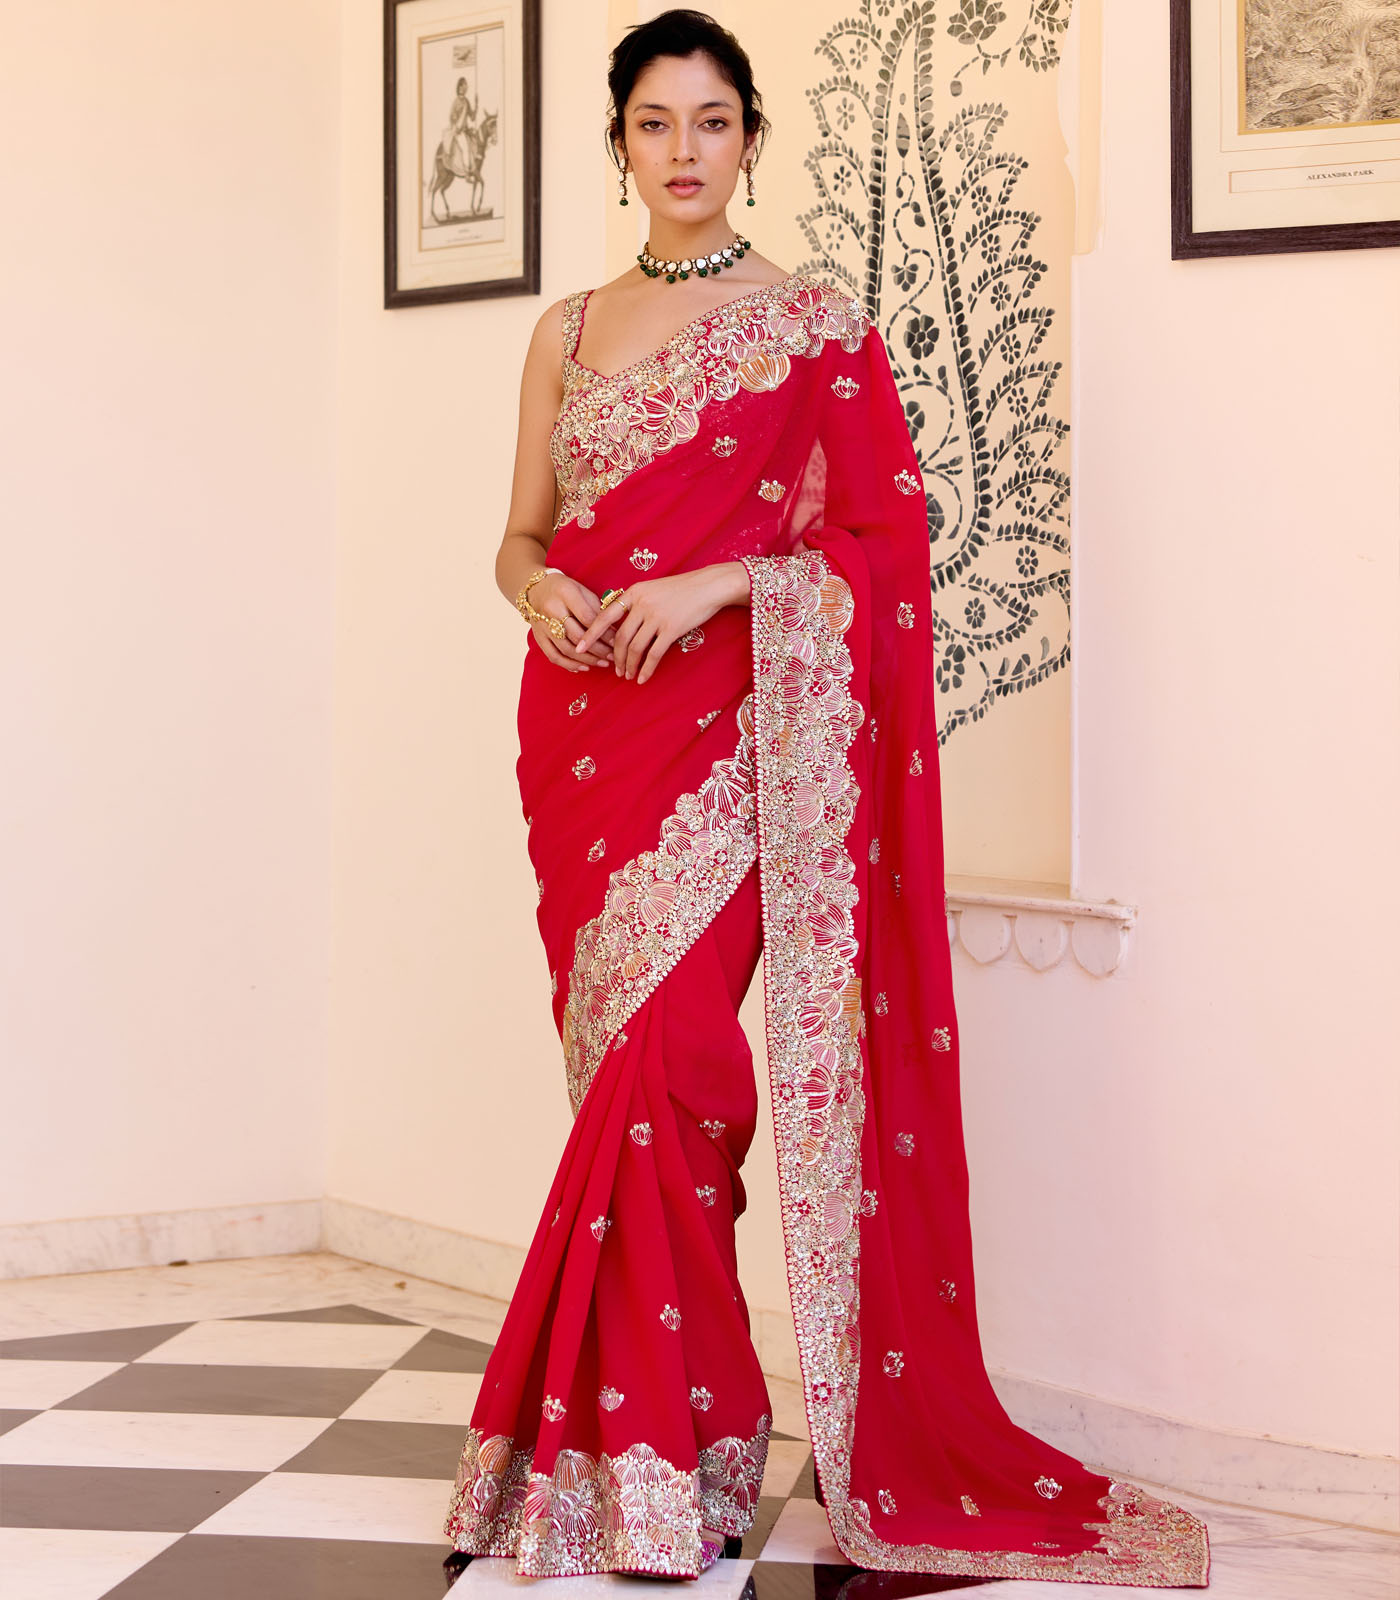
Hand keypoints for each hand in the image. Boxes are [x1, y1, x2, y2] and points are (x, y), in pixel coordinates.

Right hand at [525, 572, 617, 673]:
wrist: (536, 588)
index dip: (604, 633)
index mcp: (565, 593)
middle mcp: (552, 609)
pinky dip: (569, 664)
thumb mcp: (583, 591)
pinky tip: (583, 667)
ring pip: (567, 649)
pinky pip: (553, 656)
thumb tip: (614, 633)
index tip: (617, 642)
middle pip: (578, 636)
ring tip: (603, 663)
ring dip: (587, 659)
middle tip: (614, 657)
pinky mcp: (538, 637)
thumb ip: (597, 610)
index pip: (588, 618)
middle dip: (598, 650)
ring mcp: (542, 625)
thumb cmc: (566, 589)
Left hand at [573, 563, 748, 683]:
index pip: (605, 616)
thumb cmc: (682, 589)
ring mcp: (656, 616)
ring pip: (635, 648)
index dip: (591, 634)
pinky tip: (643, 678)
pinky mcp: (671, 629)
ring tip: (628, 676)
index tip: (580, 648)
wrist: (709, 586)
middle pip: (620, 637)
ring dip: (629, 665)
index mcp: (634, 592)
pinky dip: (646, 668)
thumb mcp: (653, 589)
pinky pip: (654, 654)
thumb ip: (636, 603)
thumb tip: (621, 625)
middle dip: (615, 657)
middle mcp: (641, 604)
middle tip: (615, 671)